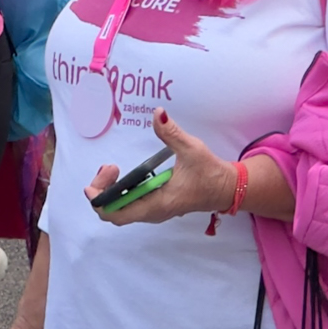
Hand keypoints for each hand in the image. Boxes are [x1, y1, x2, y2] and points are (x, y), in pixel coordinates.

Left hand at [85, 111, 238, 225]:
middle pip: (113, 213)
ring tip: (113, 169)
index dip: (100, 199)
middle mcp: (152, 212)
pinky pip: (130, 205)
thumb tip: (158, 114)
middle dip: (103, 191)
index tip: (101, 177)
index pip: (116, 214)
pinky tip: (123, 175)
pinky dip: (121, 191)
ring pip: (120, 210)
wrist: (227, 189)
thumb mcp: (192, 149)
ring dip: (111, 191)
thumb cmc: (211, 173)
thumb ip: (172, 133)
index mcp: (157, 204)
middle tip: (109, 168)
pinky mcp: (157, 205)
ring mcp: (154, 210)